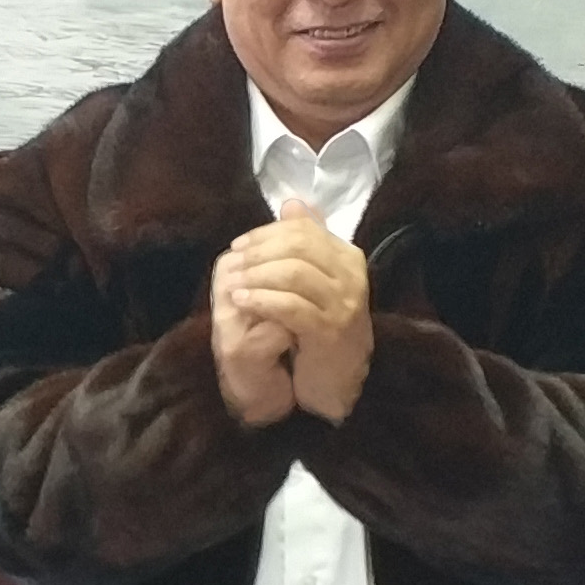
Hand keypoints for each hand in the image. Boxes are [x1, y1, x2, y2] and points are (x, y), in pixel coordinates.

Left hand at [221, 199, 371, 422]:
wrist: (338, 381)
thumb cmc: (323, 329)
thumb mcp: (316, 282)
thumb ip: (308, 242)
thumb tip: (291, 203)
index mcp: (348, 258)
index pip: (304, 230)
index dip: (267, 233)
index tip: (239, 245)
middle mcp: (352, 277)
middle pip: (299, 246)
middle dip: (259, 251)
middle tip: (233, 261)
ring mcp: (345, 304)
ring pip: (295, 273)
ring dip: (257, 275)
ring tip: (232, 283)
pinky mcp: (330, 331)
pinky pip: (291, 306)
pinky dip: (262, 300)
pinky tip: (241, 301)